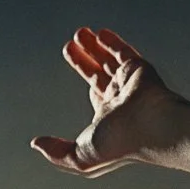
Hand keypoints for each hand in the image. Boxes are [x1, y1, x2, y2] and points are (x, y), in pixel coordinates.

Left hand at [31, 27, 186, 177]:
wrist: (153, 127)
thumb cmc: (121, 144)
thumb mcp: (80, 155)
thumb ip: (57, 151)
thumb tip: (36, 144)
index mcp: (110, 119)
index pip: (96, 95)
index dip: (87, 83)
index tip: (76, 76)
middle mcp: (121, 100)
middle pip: (99, 74)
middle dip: (84, 60)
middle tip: (70, 45)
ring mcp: (129, 83)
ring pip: (109, 60)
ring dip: (93, 46)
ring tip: (78, 33)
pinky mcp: (138, 68)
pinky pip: (123, 51)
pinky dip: (111, 42)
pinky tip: (98, 33)